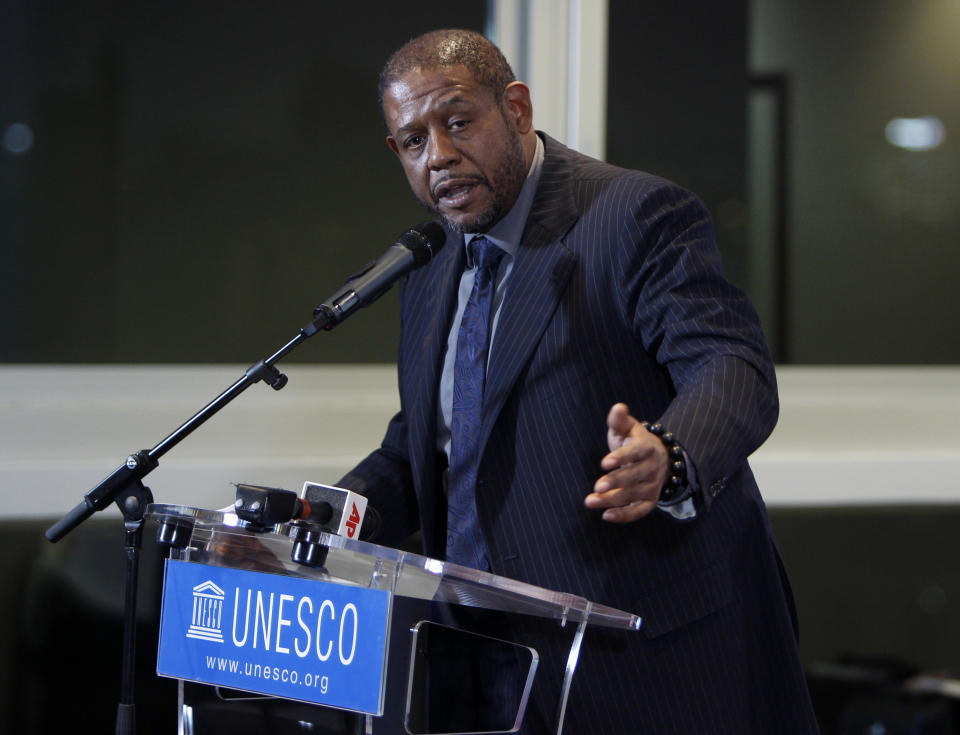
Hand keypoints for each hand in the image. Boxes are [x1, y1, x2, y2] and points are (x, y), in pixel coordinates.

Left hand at [584, 403, 667, 521]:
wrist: (658, 458)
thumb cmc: (634, 441)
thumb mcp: (627, 427)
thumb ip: (619, 420)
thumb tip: (618, 407)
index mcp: (646, 447)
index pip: (635, 453)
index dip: (621, 458)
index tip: (604, 463)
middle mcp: (652, 468)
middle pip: (634, 476)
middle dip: (615, 482)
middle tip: (597, 486)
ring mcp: (652, 485)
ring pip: (634, 495)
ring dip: (612, 500)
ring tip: (591, 501)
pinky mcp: (650, 500)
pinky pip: (639, 511)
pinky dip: (624, 515)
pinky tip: (606, 515)